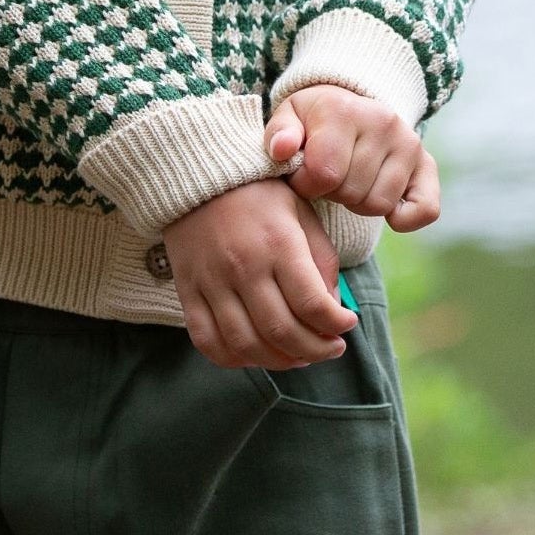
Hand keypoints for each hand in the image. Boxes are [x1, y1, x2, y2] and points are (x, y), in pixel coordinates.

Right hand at [163, 176, 357, 370]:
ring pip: (247, 344)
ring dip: (280, 361)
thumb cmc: (260, 193)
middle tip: (330, 348)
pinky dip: (234, 359)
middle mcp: (244, 265)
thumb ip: (321, 259)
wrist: (200, 173)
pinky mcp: (188, 290)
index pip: (312, 304)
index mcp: (278, 242)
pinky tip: (257, 353)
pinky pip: (208, 341)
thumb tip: (332, 307)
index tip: (347, 325)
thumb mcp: (301, 212)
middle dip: (316, 350)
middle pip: (282, 331)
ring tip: (299, 355)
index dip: (337, 325)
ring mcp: (212, 281)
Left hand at [263, 83, 438, 232]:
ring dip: (357, 202)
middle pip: (350, 192)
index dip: (305, 184)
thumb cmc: (313, 120)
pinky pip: (425, 209)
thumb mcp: (288, 118)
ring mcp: (409, 143)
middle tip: (327, 176)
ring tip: (348, 180)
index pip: (323, 174)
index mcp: (343, 110)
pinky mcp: (427, 164)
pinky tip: (386, 208)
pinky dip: (404, 219)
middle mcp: (382, 122)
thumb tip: (282, 149)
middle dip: (331, 193)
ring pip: (378, 205)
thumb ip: (279, 134)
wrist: (348, 104)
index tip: (302, 174)